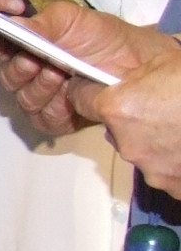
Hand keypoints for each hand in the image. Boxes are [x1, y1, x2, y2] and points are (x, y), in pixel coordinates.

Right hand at [0, 6, 172, 136]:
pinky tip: (70, 97)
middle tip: (37, 60)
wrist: (139, 65)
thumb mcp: (71, 19)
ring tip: (62, 75)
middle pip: (6, 77)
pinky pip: (42, 120)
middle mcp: (29, 73)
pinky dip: (55, 108)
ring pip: (23, 100)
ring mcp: (42, 98)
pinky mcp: (57, 120)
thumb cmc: (105, 37)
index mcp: (27, 45)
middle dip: (19, 69)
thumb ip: (38, 23)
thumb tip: (5, 24)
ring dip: (40, 88)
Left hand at [75, 41, 180, 193]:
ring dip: (160, 143)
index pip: (81, 98)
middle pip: (116, 130)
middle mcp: (130, 144)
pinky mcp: (178, 188)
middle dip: (133, 120)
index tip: (98, 88)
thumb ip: (136, 76)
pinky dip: (179, 162)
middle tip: (164, 107)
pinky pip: (171, 173)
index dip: (90, 90)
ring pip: (144, 153)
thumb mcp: (167, 62)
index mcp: (119, 108)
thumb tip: (126, 78)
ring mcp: (156, 170)